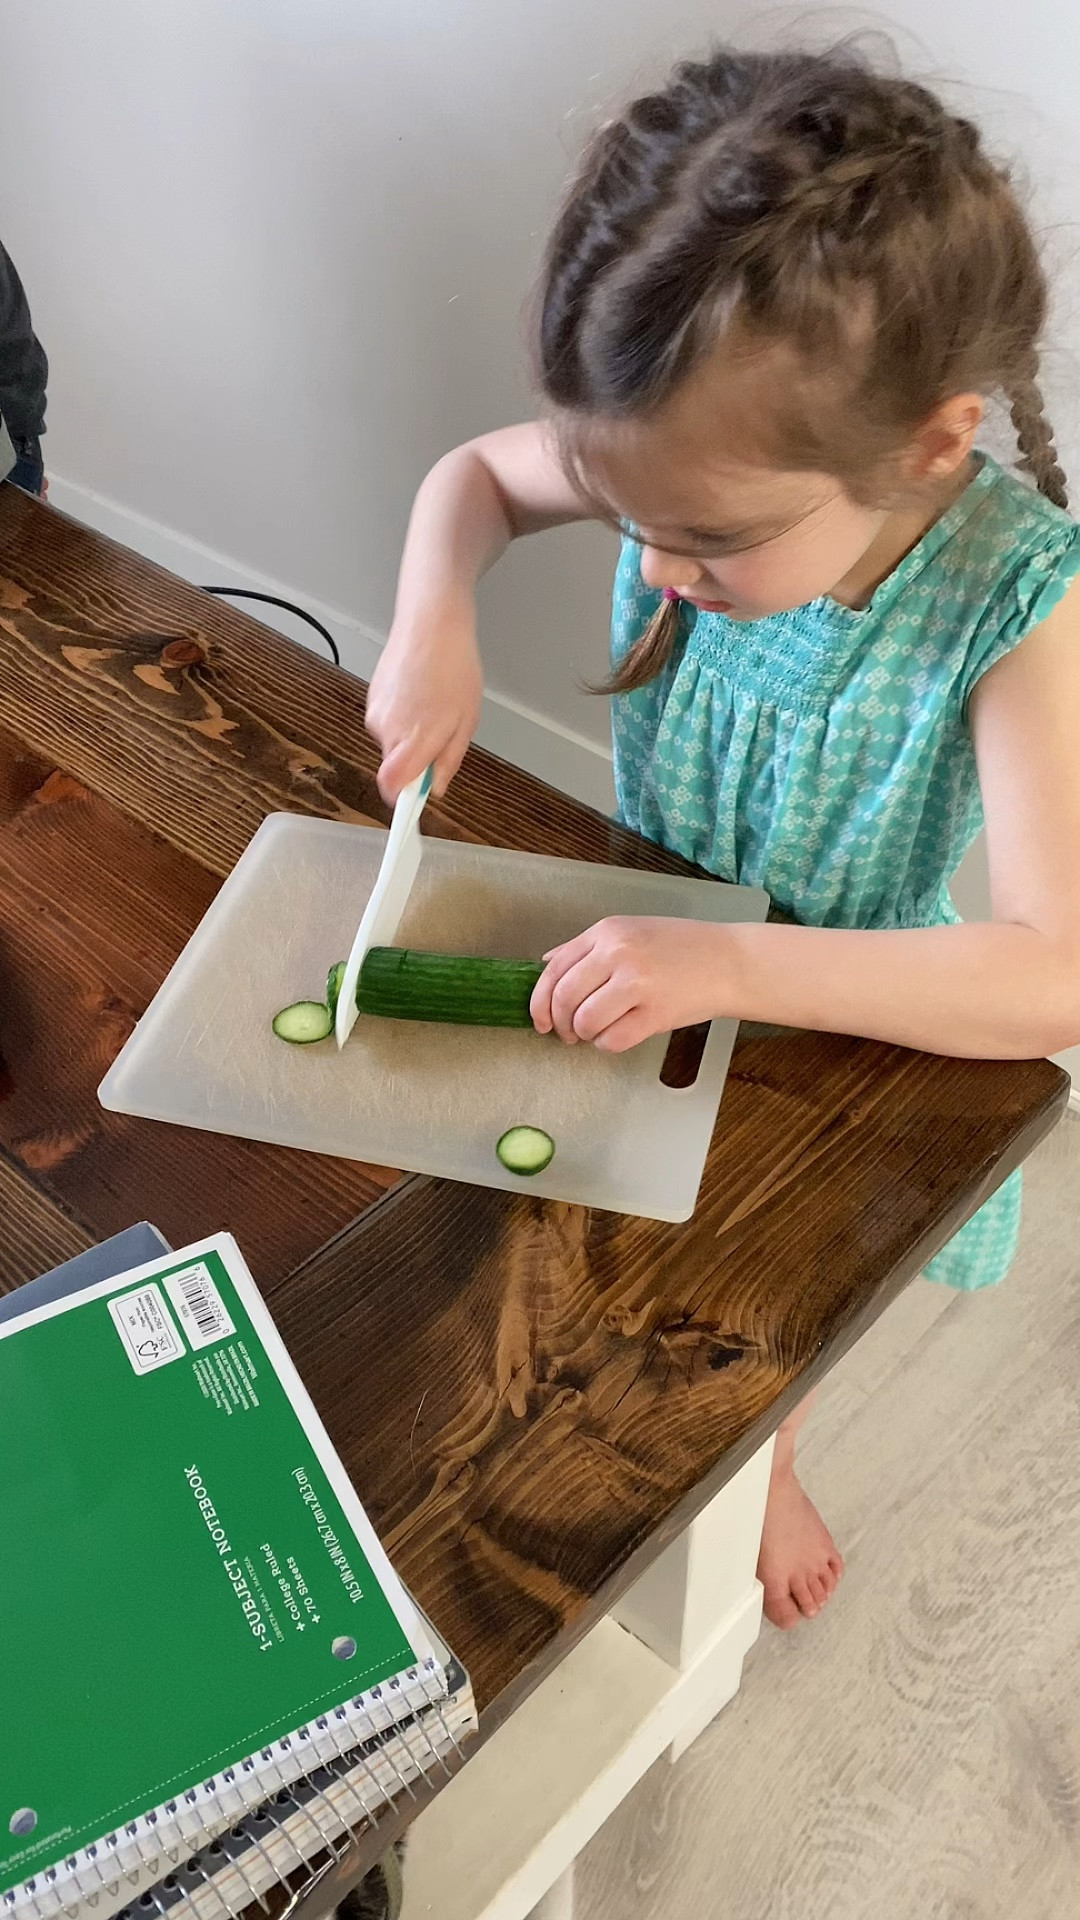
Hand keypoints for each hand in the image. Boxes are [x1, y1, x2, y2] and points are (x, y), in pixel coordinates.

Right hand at [365, 595, 482, 802]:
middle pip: (395, 766)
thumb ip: (448, 760)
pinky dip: (403, 718)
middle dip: (416, 761)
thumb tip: (435, 790)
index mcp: (412, 739)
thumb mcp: (466, 721)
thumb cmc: (455, 669)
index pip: (391, 787)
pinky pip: (386, 722)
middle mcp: (386, 730)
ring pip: (391, 743)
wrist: (432, 622)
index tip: (414, 803)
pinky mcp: (371, 698)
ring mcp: (375, 712)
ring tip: (434, 705)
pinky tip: (420, 693)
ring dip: (410, 736)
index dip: (401, 801)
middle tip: (443, 735)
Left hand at [530, 916, 732, 1050]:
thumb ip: (587, 948)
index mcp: (607, 932)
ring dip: (585, 1035)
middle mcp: (618, 953)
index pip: (554, 969)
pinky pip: (612, 1040)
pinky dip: (607, 1045)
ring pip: (585, 1022)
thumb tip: (547, 964)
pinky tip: (618, 1036)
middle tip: (569, 1034)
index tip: (541, 1020)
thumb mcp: (631, 931)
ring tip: (598, 1032)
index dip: (539, 1001)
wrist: (730, 961)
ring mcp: (637, 984)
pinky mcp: (655, 1013)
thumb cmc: (681, 947)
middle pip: (564, 999)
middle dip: (560, 1024)